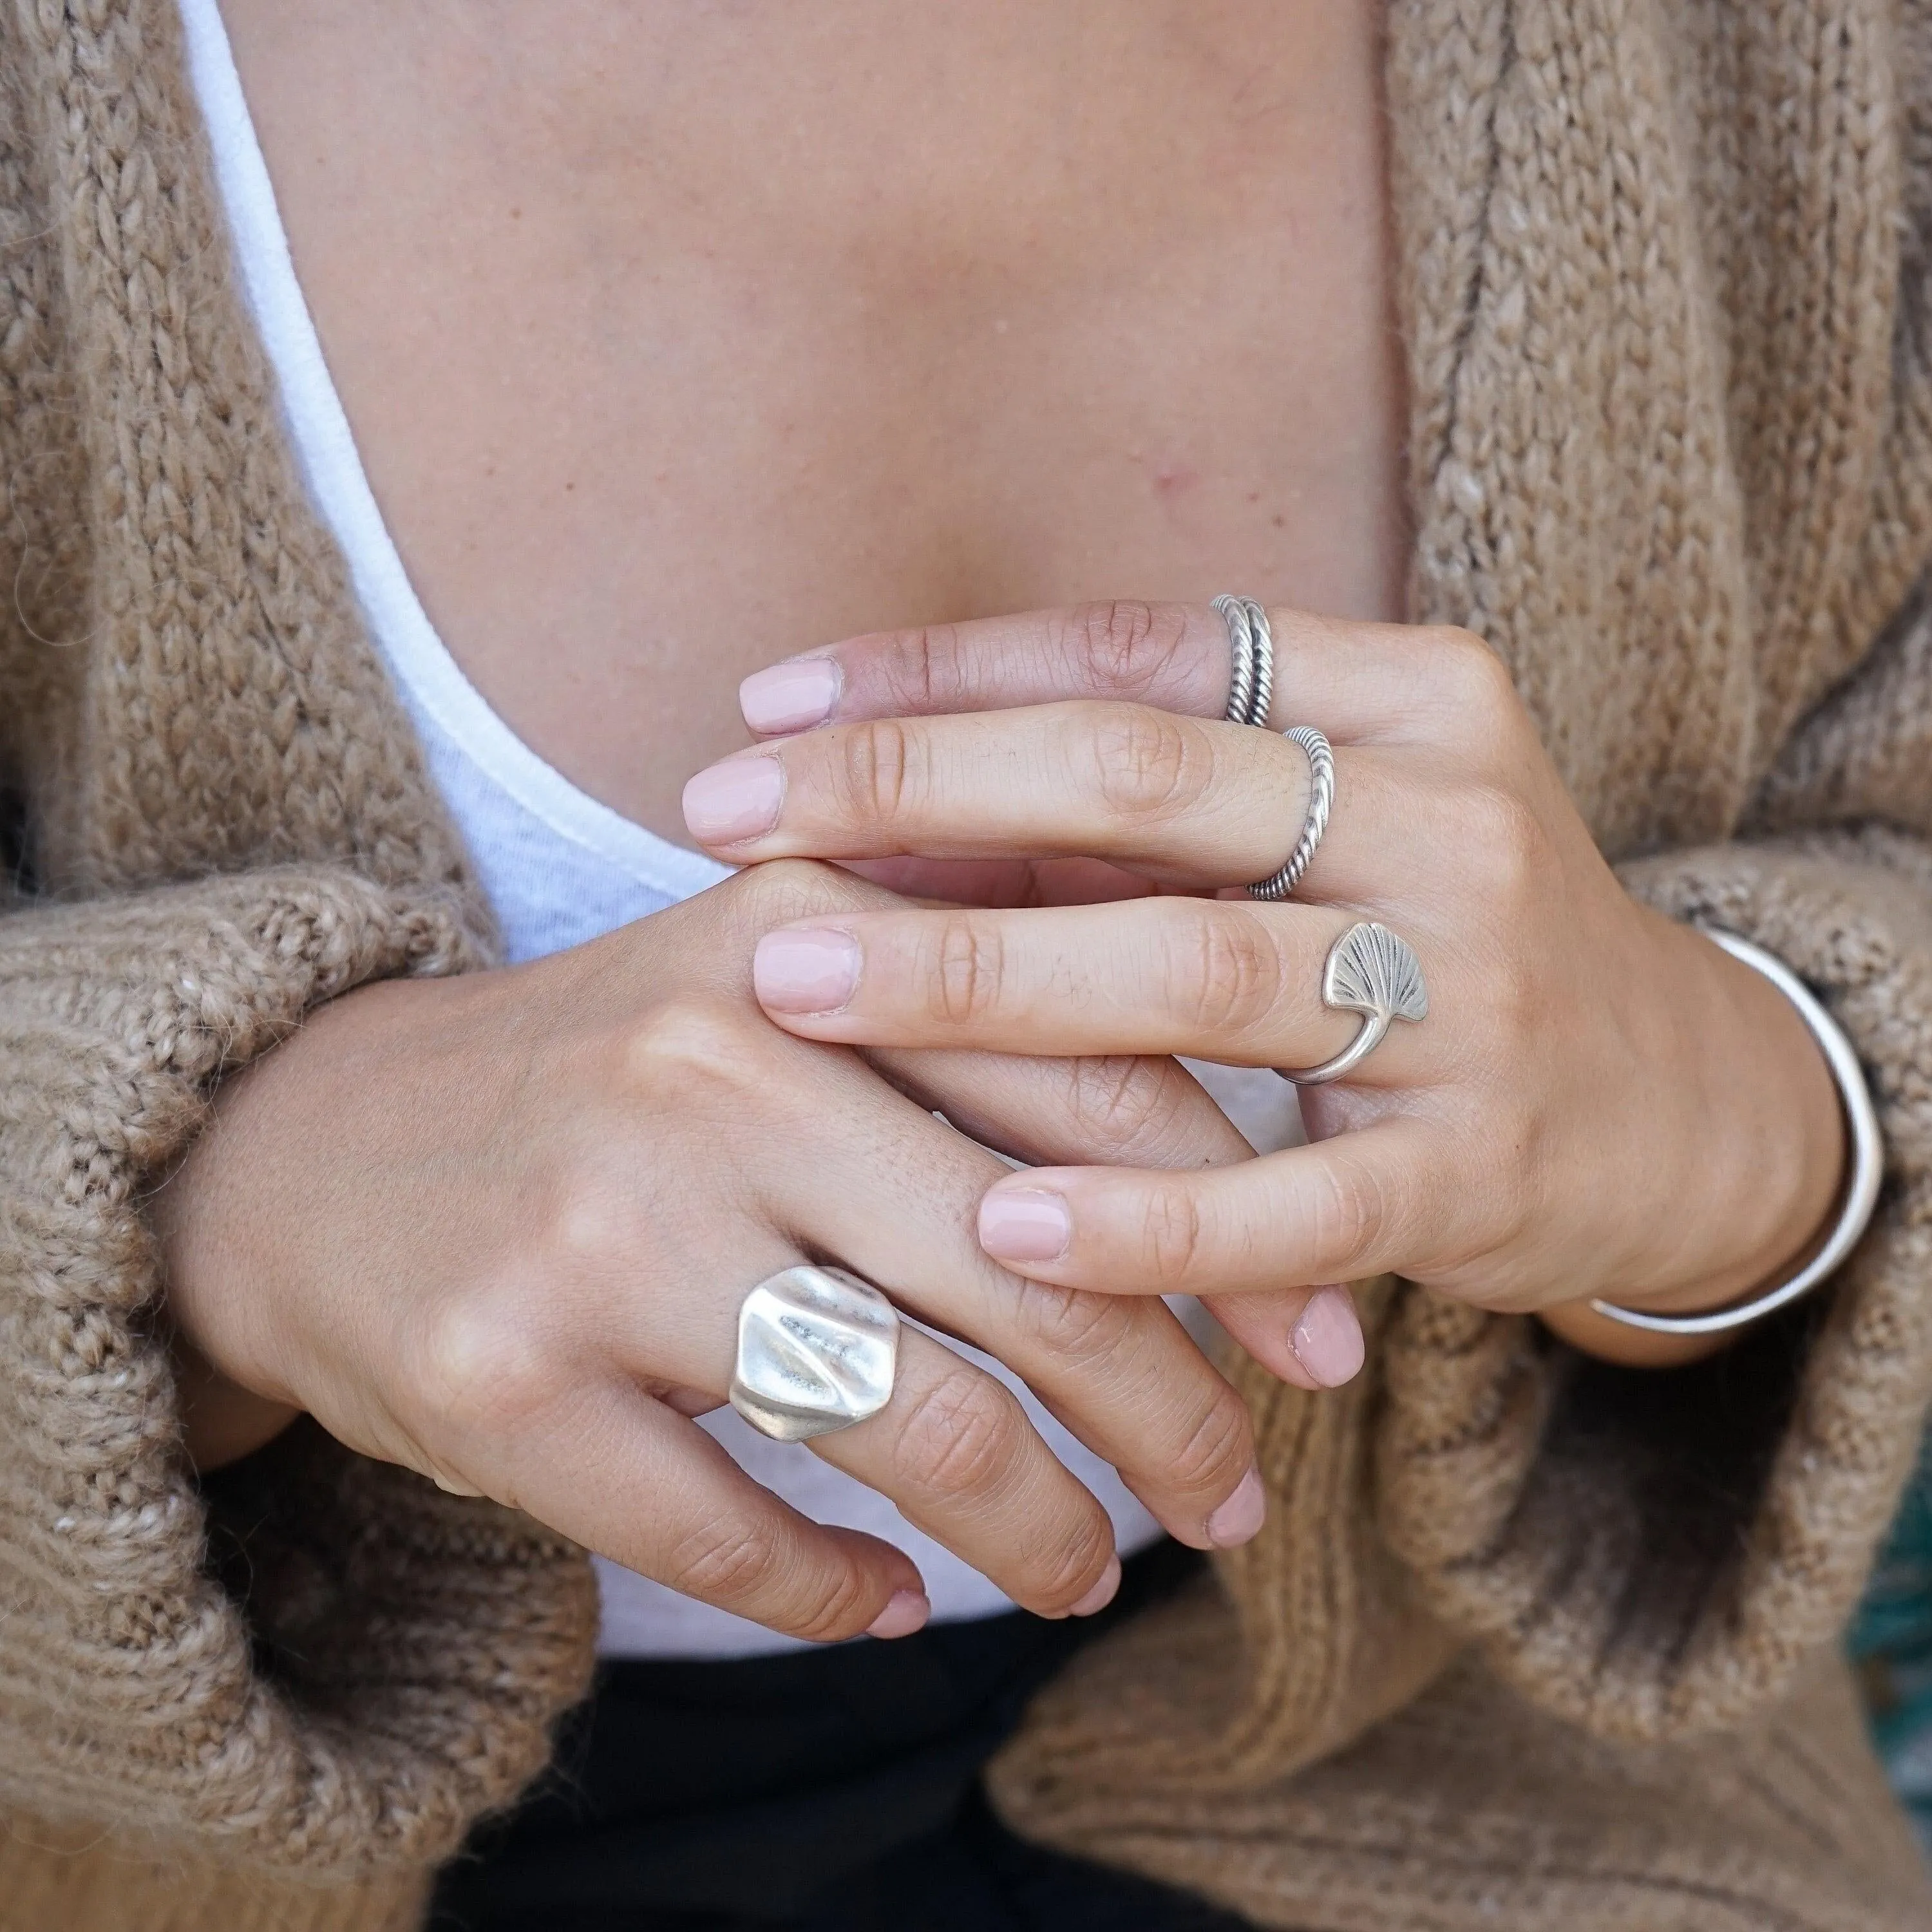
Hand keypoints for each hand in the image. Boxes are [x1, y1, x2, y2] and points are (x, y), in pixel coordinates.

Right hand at [154, 861, 1271, 1644]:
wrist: (314, 1148)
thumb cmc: (621, 1079)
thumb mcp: (790, 993)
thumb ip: (988, 1031)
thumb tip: (1247, 1179)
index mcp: (816, 935)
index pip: (1105, 1098)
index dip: (1246, 1243)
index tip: (1320, 1352)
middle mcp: (717, 1059)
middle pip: (1039, 1272)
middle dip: (1175, 1415)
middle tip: (1232, 1499)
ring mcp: (605, 1222)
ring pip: (914, 1417)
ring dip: (1041, 1527)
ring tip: (1090, 1573)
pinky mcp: (504, 1375)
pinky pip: (740, 1530)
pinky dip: (844, 1594)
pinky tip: (897, 1605)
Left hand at [685, 603, 1848, 1366]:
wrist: (1682, 1099)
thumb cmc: (1437, 937)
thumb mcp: (1329, 827)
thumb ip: (1142, 814)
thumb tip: (878, 806)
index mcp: (1407, 694)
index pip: (1140, 651)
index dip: (941, 673)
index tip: (766, 707)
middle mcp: (1448, 819)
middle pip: (1142, 783)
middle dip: (912, 795)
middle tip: (721, 823)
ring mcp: (1475, 995)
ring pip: (1194, 972)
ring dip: (973, 981)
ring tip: (787, 986)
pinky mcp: (1483, 1166)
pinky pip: (1292, 1195)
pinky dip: (1139, 1216)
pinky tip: (994, 1227)